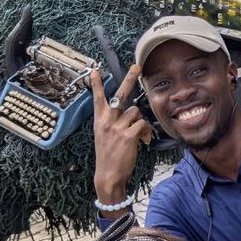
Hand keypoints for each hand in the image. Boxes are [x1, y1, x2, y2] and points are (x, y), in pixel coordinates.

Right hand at [90, 67, 152, 204]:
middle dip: (129, 78)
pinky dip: (146, 132)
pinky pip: (143, 124)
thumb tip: (131, 113)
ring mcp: (117, 126)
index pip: (98, 98)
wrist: (108, 174)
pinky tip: (143, 140)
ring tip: (139, 134)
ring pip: (137, 112)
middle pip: (120, 94)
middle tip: (136, 67)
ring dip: (141, 122)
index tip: (94, 70)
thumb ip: (112, 122)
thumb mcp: (103, 135)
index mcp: (100, 119)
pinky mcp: (128, 134)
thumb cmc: (108, 155)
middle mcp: (107, 120)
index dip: (96, 84)